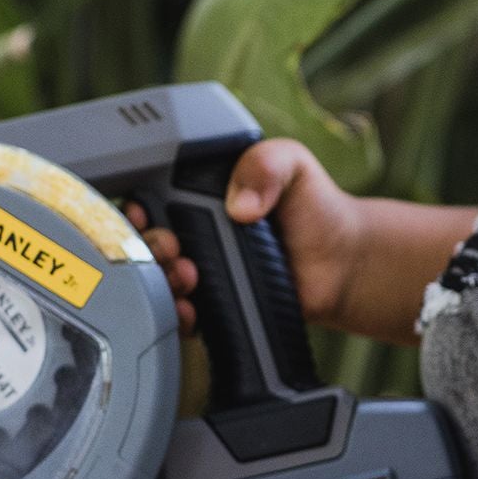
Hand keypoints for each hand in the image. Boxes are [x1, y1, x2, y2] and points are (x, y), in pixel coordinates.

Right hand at [123, 137, 362, 336]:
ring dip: (161, 281)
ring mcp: (202, 269)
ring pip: (157, 280)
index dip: (136, 206)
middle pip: (146, 242)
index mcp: (200, 193)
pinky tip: (191, 309)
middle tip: (172, 247)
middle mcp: (194, 231)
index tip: (140, 212)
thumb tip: (240, 204)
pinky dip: (178, 315)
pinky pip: (182, 315)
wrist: (342, 264)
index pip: (149, 196)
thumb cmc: (316, 208)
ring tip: (189, 276)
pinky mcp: (214, 305)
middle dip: (147, 247)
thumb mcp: (292, 166)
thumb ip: (266, 163)